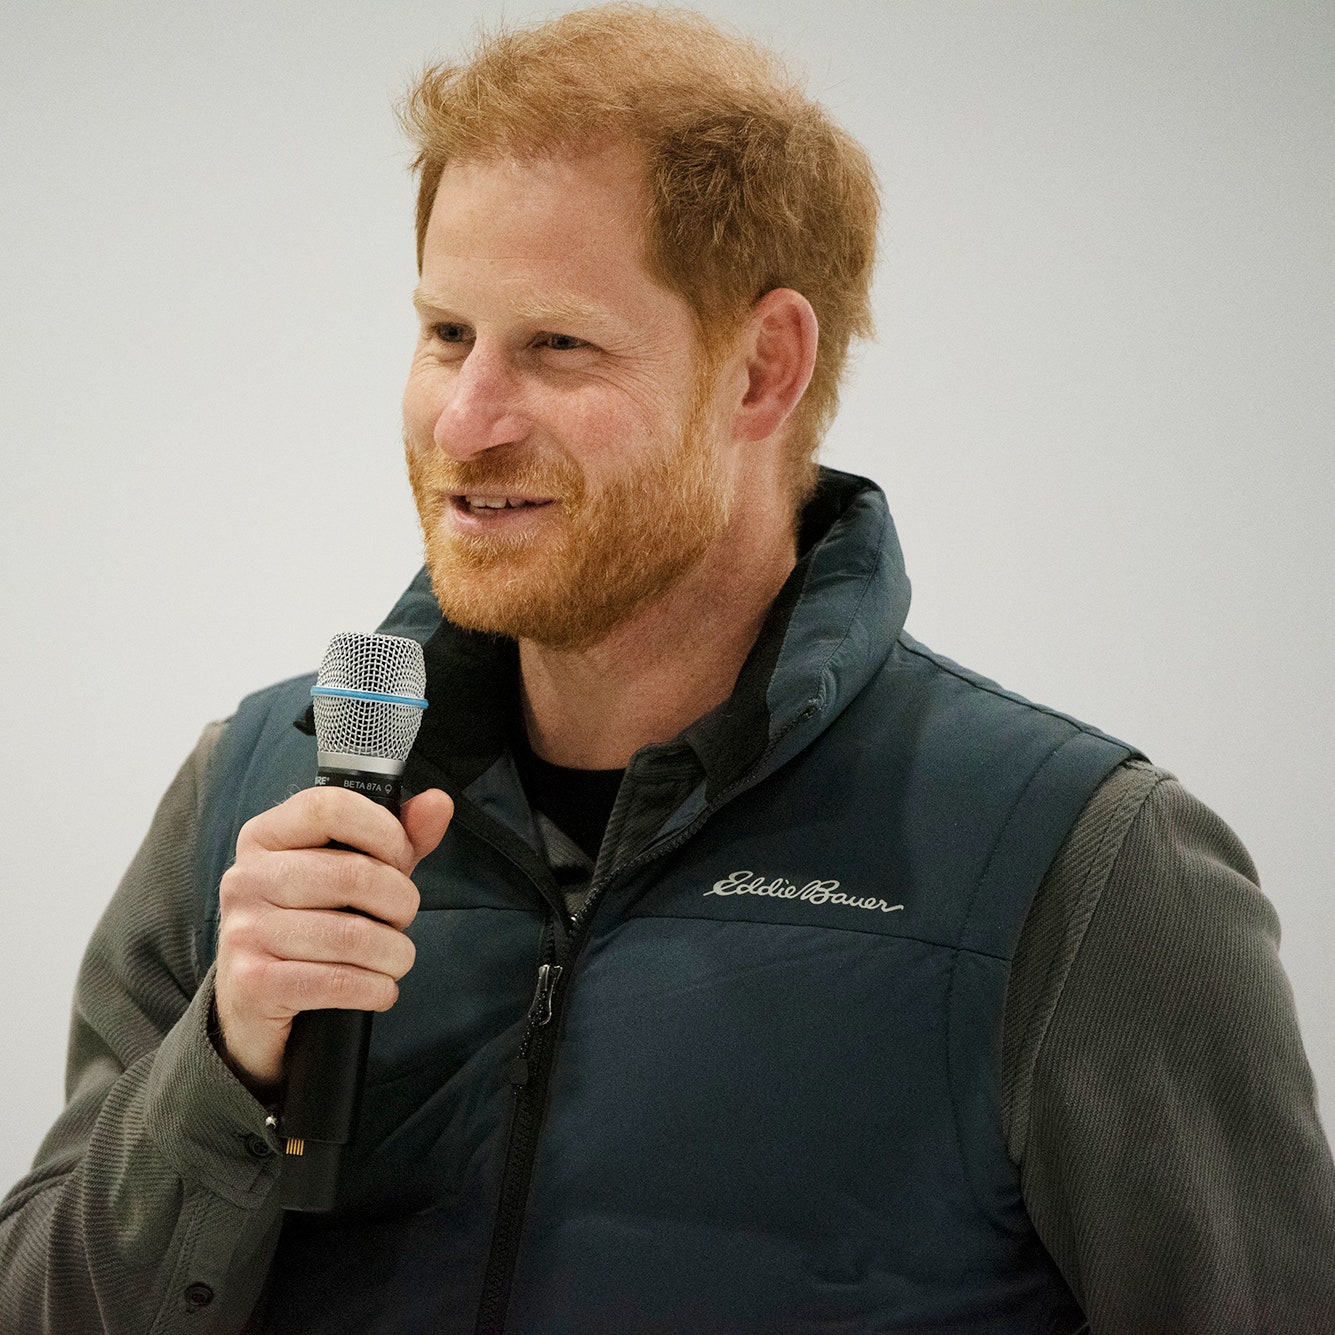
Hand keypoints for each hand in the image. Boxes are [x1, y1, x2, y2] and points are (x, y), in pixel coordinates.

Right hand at [213, 785, 452, 1094]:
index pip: (330, 808)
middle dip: (400, 903)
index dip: (384, 832)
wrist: (254, 1003)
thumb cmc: (312, 923)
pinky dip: (376, 989)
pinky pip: (338, 982)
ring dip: (394, 954)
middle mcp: (246, 878)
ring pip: (352, 935)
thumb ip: (397, 837)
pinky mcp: (252, 983)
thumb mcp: (353, 871)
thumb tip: (438, 803)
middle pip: (353, 874)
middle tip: (401, 918)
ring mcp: (244, 931)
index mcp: (266, 836)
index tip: (401, 859)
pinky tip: (378, 988)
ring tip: (394, 958)